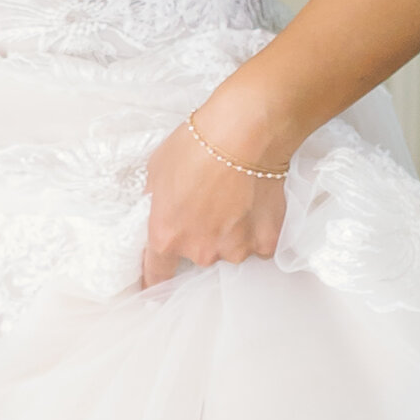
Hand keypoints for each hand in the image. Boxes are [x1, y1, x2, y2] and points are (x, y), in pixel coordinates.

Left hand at [140, 109, 290, 287]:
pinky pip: (259, 245)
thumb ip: (156, 199)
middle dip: (200, 237)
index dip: (154, 279)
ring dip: (231, 234)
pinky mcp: (266, 242)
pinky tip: (255, 206)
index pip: (156, 273)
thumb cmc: (197, 145)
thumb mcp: (156, 170)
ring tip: (236, 201)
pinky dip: (257, 231)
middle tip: (209, 206)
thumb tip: (161, 206)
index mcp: (166, 236)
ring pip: (230, 251)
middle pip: (197, 257)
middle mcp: (200, 251)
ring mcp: (235, 249)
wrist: (245, 133)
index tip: (154, 286)